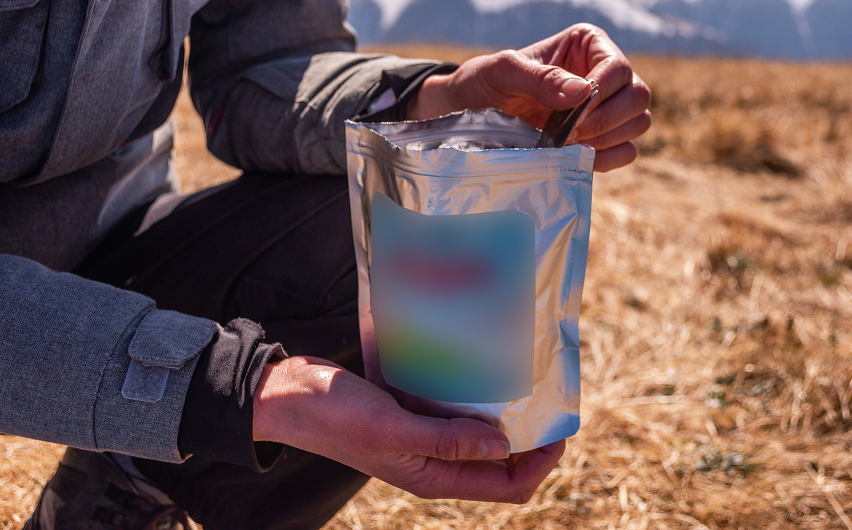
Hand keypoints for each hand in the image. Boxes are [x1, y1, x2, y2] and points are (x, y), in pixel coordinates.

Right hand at [253, 356, 565, 502]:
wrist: (291, 394)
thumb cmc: (337, 416)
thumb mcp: (393, 430)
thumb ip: (447, 441)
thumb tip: (504, 446)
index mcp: (434, 477)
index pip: (508, 486)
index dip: (541, 464)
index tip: (560, 429)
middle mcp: (435, 460)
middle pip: (502, 460)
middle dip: (532, 436)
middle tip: (551, 397)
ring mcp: (425, 434)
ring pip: (482, 431)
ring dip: (507, 411)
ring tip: (527, 378)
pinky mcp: (414, 409)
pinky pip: (458, 406)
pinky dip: (477, 391)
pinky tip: (485, 365)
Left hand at [406, 23, 650, 171]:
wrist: (467, 117)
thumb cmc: (483, 83)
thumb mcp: (503, 71)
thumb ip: (541, 78)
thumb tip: (583, 92)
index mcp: (588, 46)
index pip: (618, 68)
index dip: (601, 93)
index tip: (571, 113)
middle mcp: (604, 74)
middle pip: (637, 96)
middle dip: (606, 119)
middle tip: (568, 133)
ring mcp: (607, 108)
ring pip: (638, 123)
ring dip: (606, 139)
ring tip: (566, 143)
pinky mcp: (603, 139)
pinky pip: (627, 151)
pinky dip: (608, 159)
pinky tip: (577, 158)